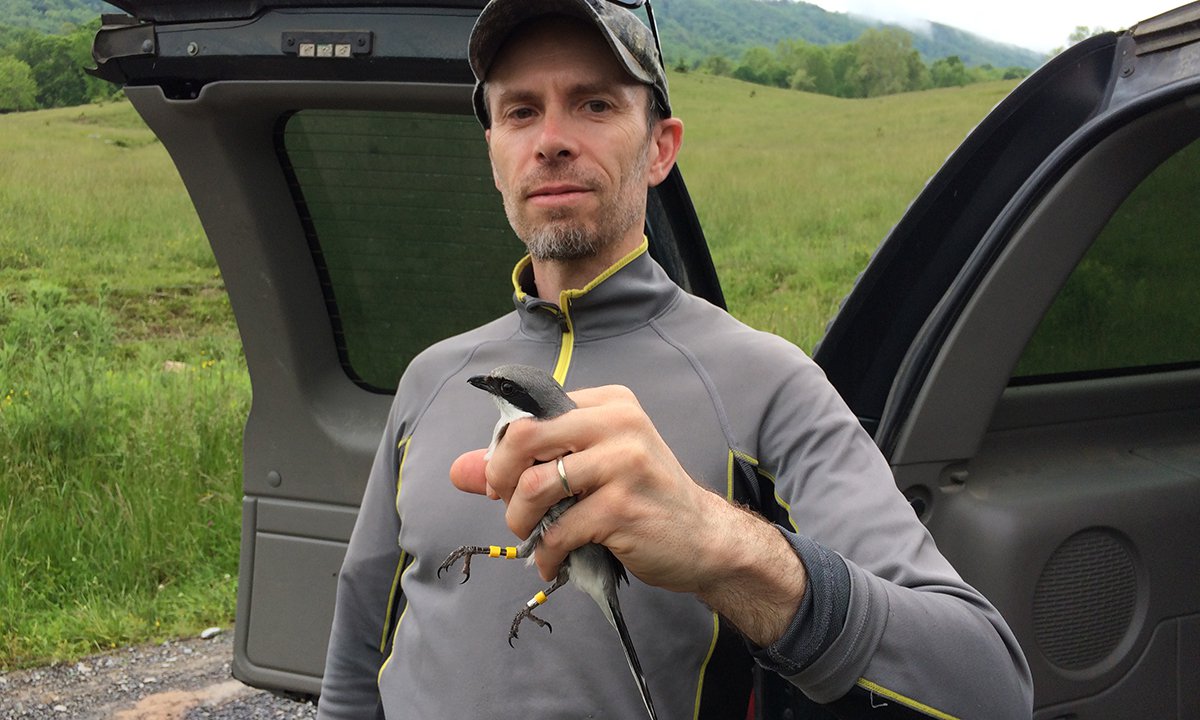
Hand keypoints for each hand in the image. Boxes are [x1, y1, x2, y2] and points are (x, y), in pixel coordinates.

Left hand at [449, 384, 806, 645]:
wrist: (704, 539)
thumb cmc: (641, 499)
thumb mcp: (587, 469)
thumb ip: (523, 464)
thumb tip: (458, 471)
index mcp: (609, 402)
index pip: (530, 413)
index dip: (504, 452)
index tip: (507, 481)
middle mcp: (618, 422)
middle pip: (524, 437)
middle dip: (500, 479)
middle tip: (510, 507)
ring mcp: (623, 464)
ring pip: (533, 486)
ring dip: (520, 522)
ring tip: (533, 537)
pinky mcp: (623, 507)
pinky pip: (558, 530)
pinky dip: (545, 554)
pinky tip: (553, 562)